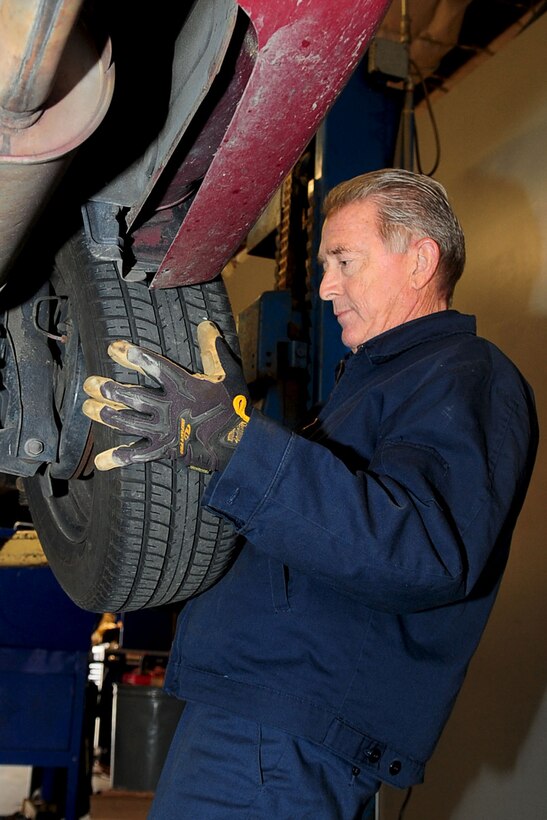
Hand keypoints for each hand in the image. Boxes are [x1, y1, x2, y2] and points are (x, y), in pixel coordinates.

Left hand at [82, 321, 249, 471]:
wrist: (240, 444)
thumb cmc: (234, 407)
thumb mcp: (228, 374)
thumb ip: (213, 349)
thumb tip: (205, 324)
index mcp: (184, 387)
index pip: (154, 367)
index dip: (133, 356)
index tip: (114, 348)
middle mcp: (169, 408)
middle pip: (133, 397)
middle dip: (109, 390)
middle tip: (89, 383)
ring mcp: (164, 431)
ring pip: (129, 422)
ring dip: (107, 415)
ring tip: (88, 408)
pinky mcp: (164, 450)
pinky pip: (138, 455)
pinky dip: (118, 458)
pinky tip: (100, 461)